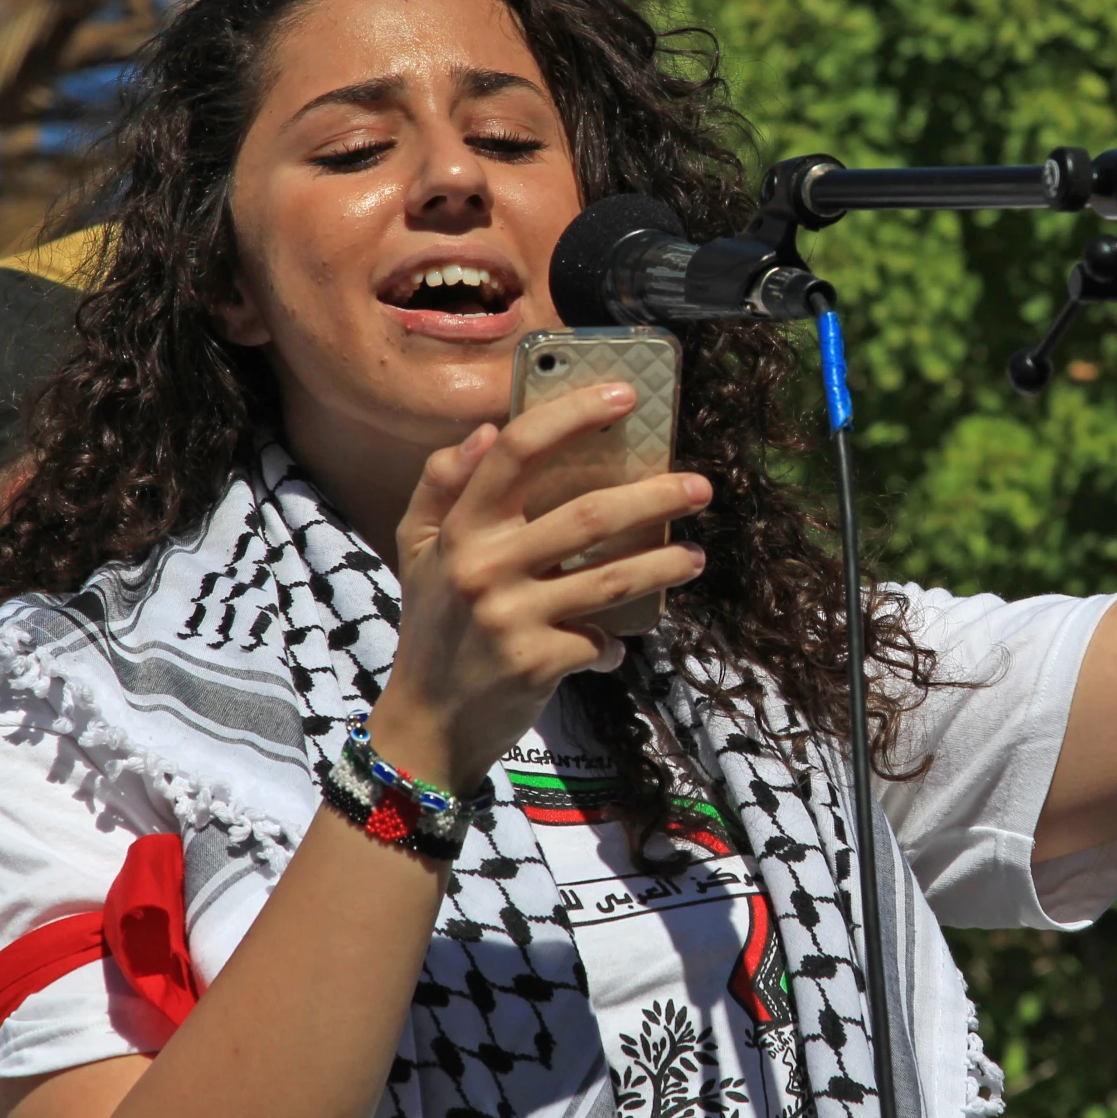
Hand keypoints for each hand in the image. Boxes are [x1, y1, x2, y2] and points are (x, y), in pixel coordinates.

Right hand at [365, 382, 709, 790]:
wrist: (426, 723)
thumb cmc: (433, 625)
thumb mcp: (417, 550)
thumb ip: (441, 485)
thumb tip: (487, 430)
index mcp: (460, 529)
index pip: (518, 452)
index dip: (573, 415)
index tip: (625, 394)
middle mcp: (483, 567)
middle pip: (587, 515)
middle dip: (655, 498)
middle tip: (700, 487)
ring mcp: (511, 617)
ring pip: (612, 579)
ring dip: (665, 565)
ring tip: (697, 557)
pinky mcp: (537, 662)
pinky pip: (600, 640)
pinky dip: (615, 643)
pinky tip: (618, 644)